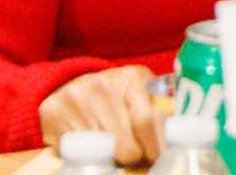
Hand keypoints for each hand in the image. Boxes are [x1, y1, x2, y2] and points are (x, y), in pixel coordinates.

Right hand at [39, 65, 162, 165]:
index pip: (148, 120)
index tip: (160, 159)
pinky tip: (93, 148)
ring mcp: (76, 99)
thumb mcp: (139, 91)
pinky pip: (79, 152)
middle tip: (137, 156)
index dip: (156, 148)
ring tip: (114, 150)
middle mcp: (104, 85)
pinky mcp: (54, 114)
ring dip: (112, 158)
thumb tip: (181, 136)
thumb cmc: (115, 94)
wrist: (67, 83)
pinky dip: (89, 156)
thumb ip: (159, 108)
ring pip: (103, 153)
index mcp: (132, 77)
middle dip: (135, 157)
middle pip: (126, 146)